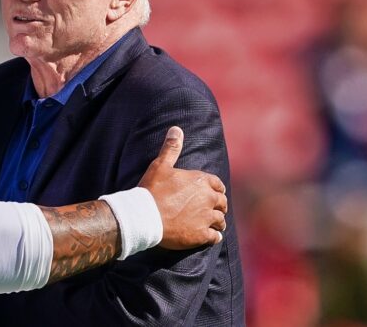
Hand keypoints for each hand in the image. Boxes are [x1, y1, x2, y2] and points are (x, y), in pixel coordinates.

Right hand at [138, 126, 226, 249]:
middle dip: (219, 206)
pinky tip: (210, 237)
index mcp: (201, 181)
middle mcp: (208, 199)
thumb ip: (171, 148)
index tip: (214, 193)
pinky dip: (214, 237)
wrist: (145, 216)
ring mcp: (206, 218)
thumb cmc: (152, 190)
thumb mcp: (160, 165)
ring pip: (220, 221)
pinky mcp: (202, 235)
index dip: (216, 189)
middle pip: (222, 203)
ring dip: (217, 222)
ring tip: (212, 225)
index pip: (218, 184)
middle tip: (214, 210)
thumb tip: (176, 129)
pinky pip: (215, 237)